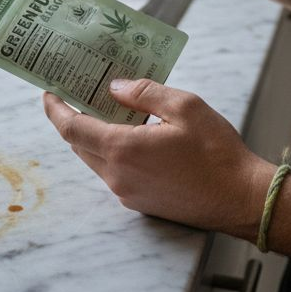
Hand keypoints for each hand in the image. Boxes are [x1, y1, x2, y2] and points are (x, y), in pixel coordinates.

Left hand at [42, 79, 272, 237]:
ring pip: (96, 160)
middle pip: (79, 145)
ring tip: (109, 110)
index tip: (48, 92)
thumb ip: (144, 93)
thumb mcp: (184, 107)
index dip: (55, 109)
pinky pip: (114, 173)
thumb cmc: (217, 153)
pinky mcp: (140, 203)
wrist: (242, 199)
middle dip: (74, 118)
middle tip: (80, 93)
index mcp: (123, 149)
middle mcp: (117, 176)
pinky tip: (133, 135)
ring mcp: (127, 193)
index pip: (71, 128)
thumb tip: (114, 87)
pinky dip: (113, 152)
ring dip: (95, 136)